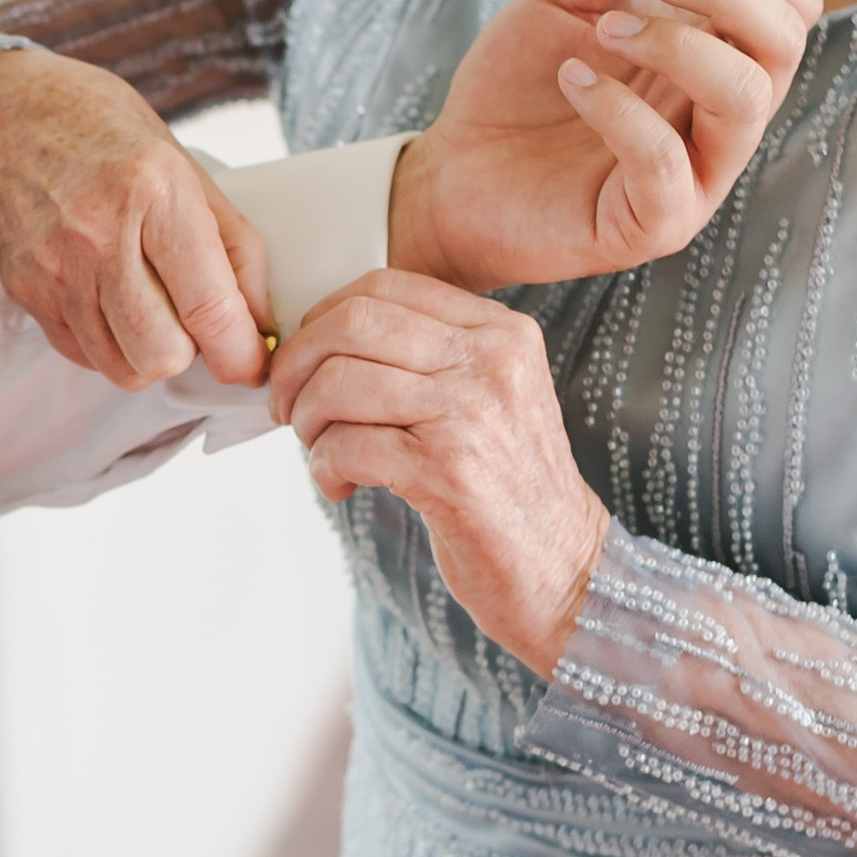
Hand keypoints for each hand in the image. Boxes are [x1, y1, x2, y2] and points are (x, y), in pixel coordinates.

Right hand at [0, 46, 274, 387]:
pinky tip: (109, 298)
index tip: (248, 361)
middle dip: (190, 350)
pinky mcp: (25, 289)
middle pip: (162, 354)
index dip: (239, 352)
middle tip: (190, 316)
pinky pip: (85, 354)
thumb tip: (262, 325)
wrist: (9, 116)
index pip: (208, 306)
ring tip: (149, 304)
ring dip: (148, 352)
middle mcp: (98, 231)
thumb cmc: (106, 136)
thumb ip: (234, 248)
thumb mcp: (186, 168)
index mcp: (154, 189)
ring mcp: (55, 265)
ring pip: (121, 367)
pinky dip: (108, 343)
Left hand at [270, 271, 608, 675]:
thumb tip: (326, 338)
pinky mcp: (446, 472)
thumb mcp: (491, 397)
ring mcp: (469, 414)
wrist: (567, 570)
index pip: (385, 286)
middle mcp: (490, 362)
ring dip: (308, 421)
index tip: (307, 359)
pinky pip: (346, 445)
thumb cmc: (510, 490)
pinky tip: (340, 485)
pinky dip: (324, 467)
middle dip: (298, 365)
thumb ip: (431, 358)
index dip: (323, 320)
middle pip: (353, 324)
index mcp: (501, 333)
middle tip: (289, 406)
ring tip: (319, 450)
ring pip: (340, 382)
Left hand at [388, 0, 821, 290]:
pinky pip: (666, 162)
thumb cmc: (518, 88)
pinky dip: (619, 109)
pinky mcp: (653, 225)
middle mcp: (719, 119)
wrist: (452, 173)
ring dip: (677, 42)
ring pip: (745, 99)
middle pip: (785, 45)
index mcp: (716, 61)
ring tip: (603, 28)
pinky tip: (572, 80)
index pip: (793, 7)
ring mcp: (694, 177)